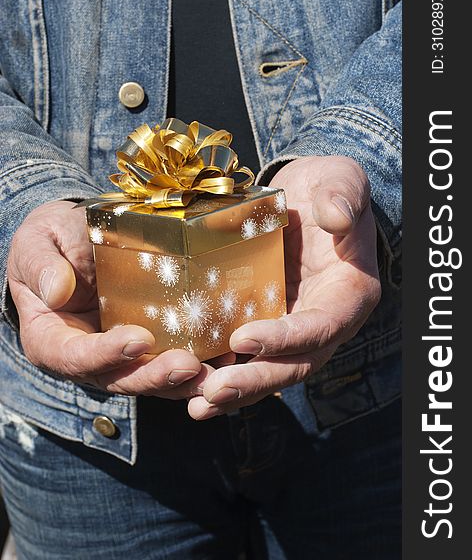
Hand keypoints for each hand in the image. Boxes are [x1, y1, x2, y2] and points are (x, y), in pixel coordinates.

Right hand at [7, 200, 215, 397]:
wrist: (76, 240)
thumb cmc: (51, 241)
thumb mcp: (36, 244)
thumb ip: (41, 266)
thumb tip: (56, 292)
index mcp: (53, 339)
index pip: (75, 357)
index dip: (106, 354)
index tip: (138, 339)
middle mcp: (87, 357)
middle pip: (120, 379)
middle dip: (155, 375)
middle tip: (189, 365)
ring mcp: (119, 355)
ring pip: (150, 378)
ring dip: (183, 382)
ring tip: (216, 374)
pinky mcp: (147, 345)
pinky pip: (169, 360)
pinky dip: (197, 366)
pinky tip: (225, 357)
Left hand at [187, 156, 380, 418]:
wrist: (302, 199)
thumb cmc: (326, 188)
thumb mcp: (340, 180)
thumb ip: (343, 196)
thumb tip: (335, 217)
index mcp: (348, 294)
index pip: (322, 326)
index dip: (287, 338)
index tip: (244, 339)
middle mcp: (323, 321)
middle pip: (294, 364)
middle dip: (255, 380)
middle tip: (213, 392)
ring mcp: (293, 327)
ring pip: (269, 370)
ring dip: (235, 391)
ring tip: (198, 405)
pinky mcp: (266, 323)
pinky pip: (248, 357)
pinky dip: (222, 374)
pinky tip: (190, 387)